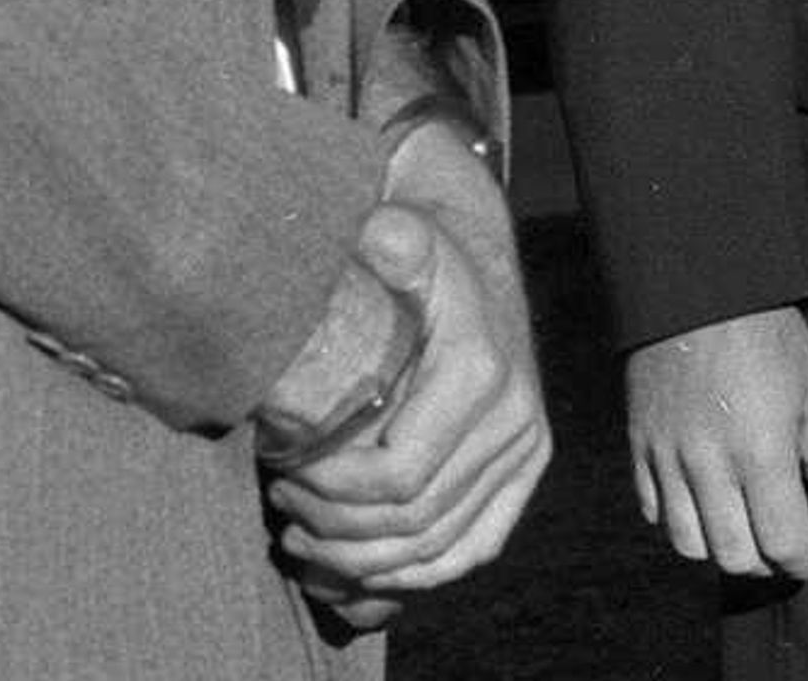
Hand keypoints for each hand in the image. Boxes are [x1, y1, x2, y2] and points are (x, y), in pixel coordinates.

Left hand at [264, 137, 552, 611]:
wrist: (475, 262)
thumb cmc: (418, 254)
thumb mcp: (402, 235)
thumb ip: (391, 239)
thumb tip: (379, 234)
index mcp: (479, 374)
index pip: (398, 473)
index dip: (332, 488)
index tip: (282, 470)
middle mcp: (515, 422)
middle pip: (417, 520)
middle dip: (339, 527)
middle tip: (282, 507)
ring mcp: (525, 455)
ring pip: (443, 548)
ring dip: (366, 560)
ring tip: (303, 537)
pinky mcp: (523, 476)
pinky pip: (473, 549)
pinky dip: (415, 573)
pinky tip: (358, 571)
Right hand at [625, 304, 807, 580]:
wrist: (693, 282)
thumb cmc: (765, 330)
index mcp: (760, 451)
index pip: (782, 542)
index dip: (806, 564)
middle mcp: (709, 463)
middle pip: (732, 555)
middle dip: (764, 565)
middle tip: (780, 549)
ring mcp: (667, 454)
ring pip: (686, 542)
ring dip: (718, 548)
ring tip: (739, 531)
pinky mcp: (639, 441)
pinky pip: (650, 507)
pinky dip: (676, 520)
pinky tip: (700, 504)